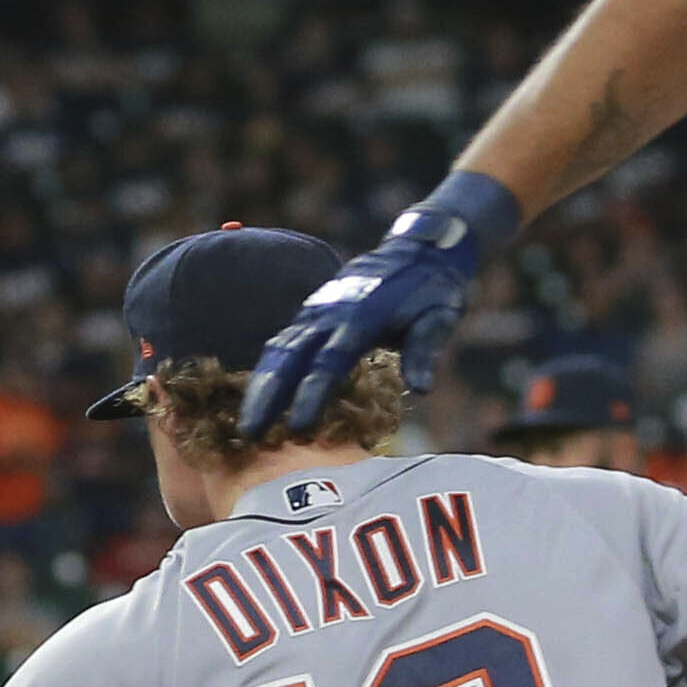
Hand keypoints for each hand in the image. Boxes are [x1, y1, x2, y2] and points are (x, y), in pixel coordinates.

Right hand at [236, 171, 521, 440]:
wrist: (419, 251)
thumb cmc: (433, 290)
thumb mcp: (440, 318)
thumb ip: (425, 351)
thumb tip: (421, 388)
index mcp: (360, 319)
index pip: (329, 362)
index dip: (311, 394)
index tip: (298, 427)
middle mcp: (329, 313)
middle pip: (288, 356)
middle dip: (265, 395)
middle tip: (248, 434)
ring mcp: (317, 310)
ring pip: (278, 349)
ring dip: (259, 386)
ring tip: (247, 426)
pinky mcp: (312, 312)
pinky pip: (282, 341)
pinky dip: (267, 370)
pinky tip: (259, 398)